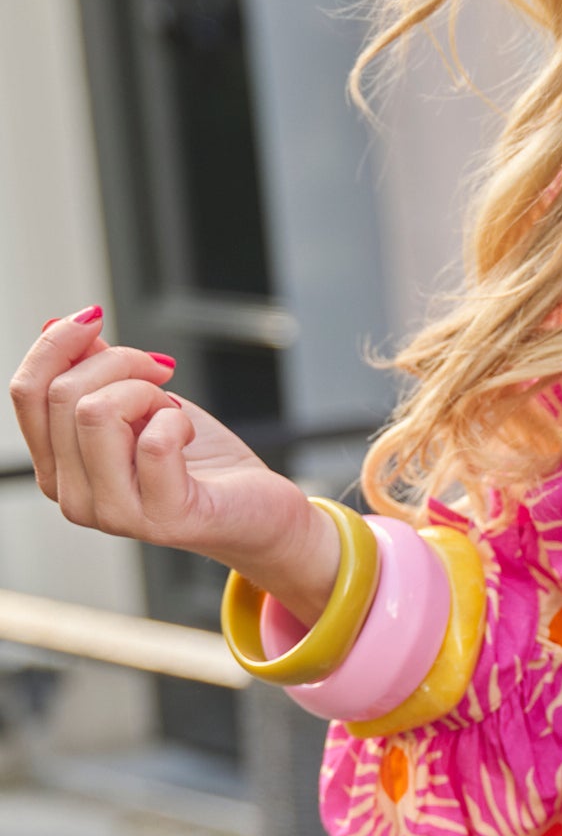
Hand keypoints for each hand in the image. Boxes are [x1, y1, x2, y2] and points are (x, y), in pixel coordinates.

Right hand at [9, 305, 339, 623]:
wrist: (260, 510)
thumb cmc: (200, 460)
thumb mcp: (142, 404)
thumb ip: (97, 372)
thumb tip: (59, 325)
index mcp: (57, 469)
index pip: (27, 392)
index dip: (55, 343)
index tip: (94, 317)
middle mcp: (74, 498)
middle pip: (64, 395)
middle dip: (120, 364)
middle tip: (160, 374)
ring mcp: (114, 515)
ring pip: (97, 412)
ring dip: (147, 393)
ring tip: (172, 412)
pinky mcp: (163, 518)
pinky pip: (154, 441)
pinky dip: (178, 421)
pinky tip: (189, 436)